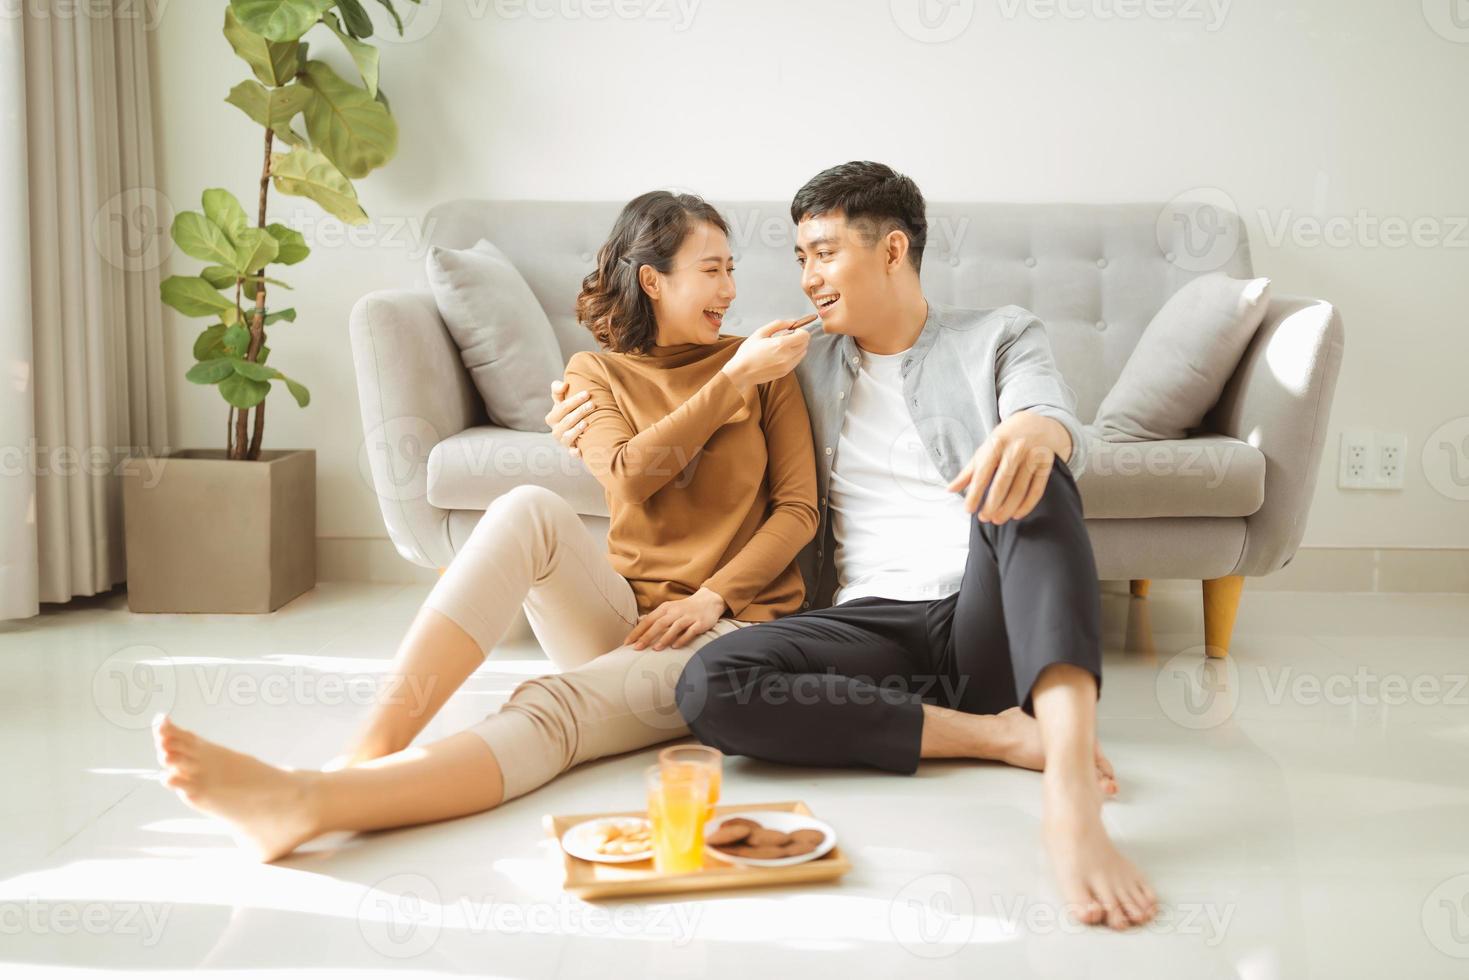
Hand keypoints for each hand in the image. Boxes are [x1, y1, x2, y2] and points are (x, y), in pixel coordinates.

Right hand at [545, 379, 590, 456]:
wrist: (575, 428)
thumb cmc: (569, 411)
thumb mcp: (561, 400)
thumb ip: (558, 389)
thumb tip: (564, 384)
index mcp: (552, 418)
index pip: (561, 407)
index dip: (574, 400)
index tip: (587, 393)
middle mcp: (556, 431)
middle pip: (567, 421)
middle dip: (579, 412)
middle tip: (592, 404)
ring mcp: (563, 442)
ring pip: (568, 437)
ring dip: (576, 430)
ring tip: (586, 422)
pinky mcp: (572, 451)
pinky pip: (572, 453)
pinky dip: (575, 452)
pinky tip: (581, 450)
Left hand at [624, 587, 725, 649]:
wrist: (709, 601)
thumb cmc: (685, 608)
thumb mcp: (669, 609)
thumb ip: (656, 617)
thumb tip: (639, 623)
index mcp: (665, 608)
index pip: (648, 620)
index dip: (637, 631)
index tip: (627, 643)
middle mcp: (675, 611)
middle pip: (659, 624)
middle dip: (647, 636)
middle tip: (637, 648)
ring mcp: (688, 617)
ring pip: (674, 627)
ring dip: (664, 638)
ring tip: (655, 649)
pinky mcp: (700, 623)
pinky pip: (690, 632)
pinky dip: (682, 639)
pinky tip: (675, 647)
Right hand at [721, 317, 812, 389]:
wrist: (742, 372)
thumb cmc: (748, 352)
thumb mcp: (760, 332)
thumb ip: (778, 324)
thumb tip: (792, 322)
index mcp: (781, 344)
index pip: (804, 336)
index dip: (800, 330)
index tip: (792, 330)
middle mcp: (787, 356)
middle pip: (805, 344)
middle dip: (799, 338)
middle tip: (787, 337)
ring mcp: (787, 366)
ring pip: (802, 353)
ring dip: (797, 347)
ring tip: (782, 346)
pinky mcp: (785, 372)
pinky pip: (796, 361)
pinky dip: (793, 355)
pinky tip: (780, 354)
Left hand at [945, 411, 1068, 523]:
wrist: (1036, 422)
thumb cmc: (1005, 440)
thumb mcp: (985, 449)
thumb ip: (968, 471)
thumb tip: (950, 490)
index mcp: (996, 444)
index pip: (983, 472)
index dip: (975, 493)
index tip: (969, 509)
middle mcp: (1015, 449)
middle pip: (1003, 482)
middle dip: (993, 503)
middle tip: (984, 518)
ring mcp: (1033, 457)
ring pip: (1020, 488)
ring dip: (1008, 507)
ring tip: (998, 519)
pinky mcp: (1046, 464)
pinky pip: (1037, 489)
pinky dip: (1027, 505)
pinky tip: (1017, 514)